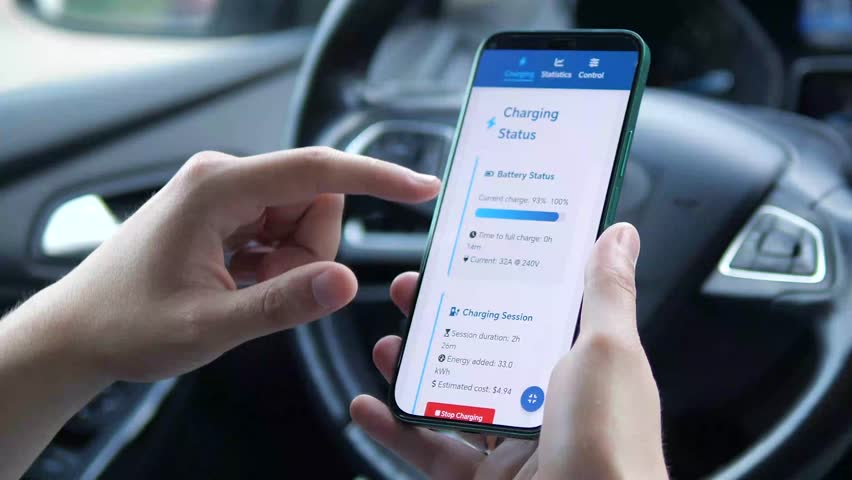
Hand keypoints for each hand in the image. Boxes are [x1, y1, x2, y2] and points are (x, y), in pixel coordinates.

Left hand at [0, 147, 439, 476]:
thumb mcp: (211, 324)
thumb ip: (283, 304)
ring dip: (292, 263)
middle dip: (310, 252)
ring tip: (243, 292)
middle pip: (316, 201)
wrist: (80, 333)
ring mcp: (225, 195)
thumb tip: (346, 282)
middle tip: (264, 291)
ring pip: (304, 220)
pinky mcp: (227, 213)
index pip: (317, 170)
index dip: (376, 178)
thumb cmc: (128, 324)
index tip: (421, 188)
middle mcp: (224, 178)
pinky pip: (283, 232)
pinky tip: (237, 284)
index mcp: (217, 188)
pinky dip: (276, 265)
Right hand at [350, 223, 667, 478]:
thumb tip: (620, 235)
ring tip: (387, 344)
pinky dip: (393, 431)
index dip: (500, 280)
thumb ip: (606, 291)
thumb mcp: (609, 350)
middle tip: (411, 292)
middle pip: (485, 350)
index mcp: (584, 367)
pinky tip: (368, 406)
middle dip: (443, 319)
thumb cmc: (610, 443)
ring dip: (413, 370)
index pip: (536, 310)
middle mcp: (550, 405)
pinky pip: (429, 452)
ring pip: (452, 399)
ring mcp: (514, 448)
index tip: (467, 254)